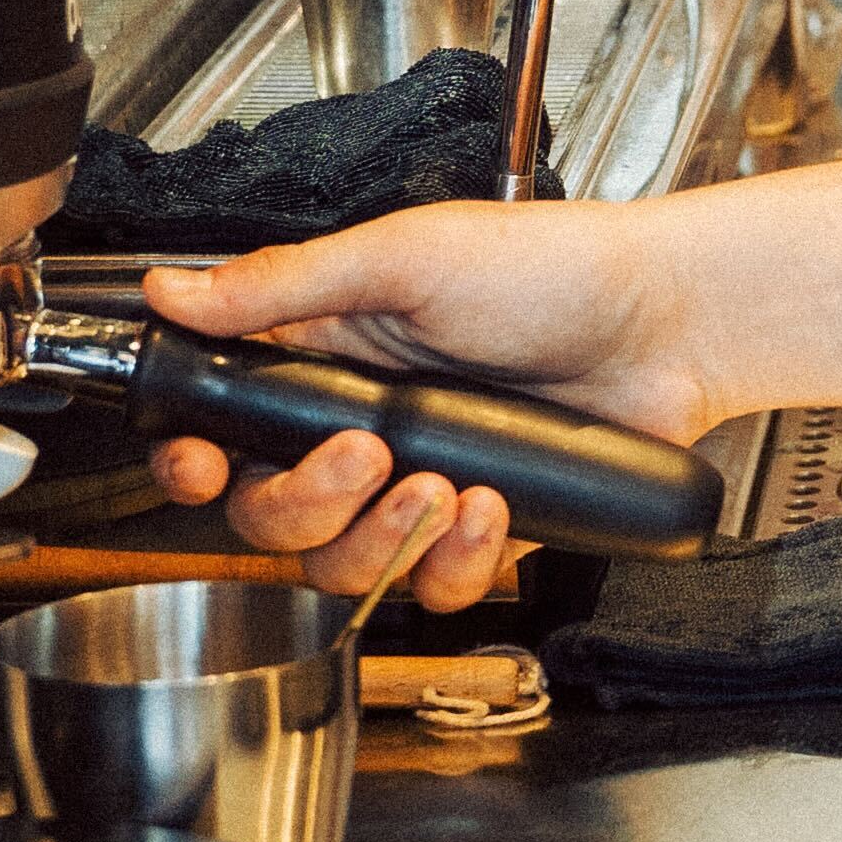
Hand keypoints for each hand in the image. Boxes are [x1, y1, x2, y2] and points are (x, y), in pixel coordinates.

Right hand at [135, 198, 708, 609]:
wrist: (667, 320)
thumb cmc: (551, 267)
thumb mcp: (403, 256)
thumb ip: (283, 285)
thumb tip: (174, 289)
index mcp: (327, 354)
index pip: (226, 428)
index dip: (199, 461)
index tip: (202, 468)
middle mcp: (364, 426)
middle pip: (274, 516)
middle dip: (308, 504)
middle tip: (365, 459)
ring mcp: (421, 483)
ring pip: (345, 566)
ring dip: (384, 539)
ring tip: (441, 486)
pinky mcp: (482, 529)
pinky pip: (434, 585)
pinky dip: (454, 560)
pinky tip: (491, 507)